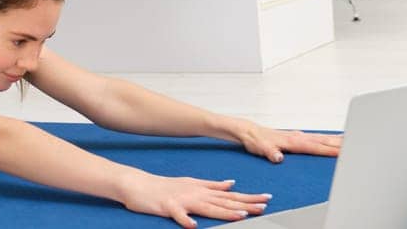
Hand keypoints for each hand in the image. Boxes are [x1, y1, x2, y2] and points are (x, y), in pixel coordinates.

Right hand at [116, 172, 271, 227]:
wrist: (138, 184)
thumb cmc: (165, 186)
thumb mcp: (192, 183)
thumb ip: (212, 185)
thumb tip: (231, 184)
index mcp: (202, 189)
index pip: (230, 195)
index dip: (249, 197)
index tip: (267, 198)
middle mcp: (196, 193)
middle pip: (224, 201)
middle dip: (244, 204)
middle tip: (264, 206)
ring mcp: (182, 200)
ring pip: (206, 207)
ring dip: (223, 212)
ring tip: (241, 216)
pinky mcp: (168, 207)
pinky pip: (178, 215)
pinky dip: (186, 220)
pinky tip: (194, 226)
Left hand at [231, 119, 342, 162]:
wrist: (249, 132)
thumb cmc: (255, 141)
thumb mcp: (260, 148)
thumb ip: (270, 152)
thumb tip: (278, 157)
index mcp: (293, 141)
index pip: (316, 147)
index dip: (330, 150)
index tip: (345, 152)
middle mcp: (299, 137)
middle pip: (325, 141)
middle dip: (341, 143)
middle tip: (359, 144)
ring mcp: (299, 136)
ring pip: (323, 138)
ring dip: (338, 139)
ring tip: (353, 141)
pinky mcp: (298, 138)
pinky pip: (318, 138)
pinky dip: (329, 138)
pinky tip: (335, 140)